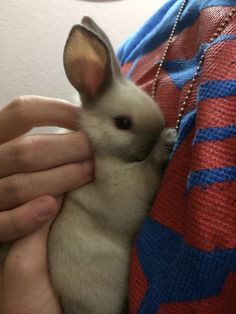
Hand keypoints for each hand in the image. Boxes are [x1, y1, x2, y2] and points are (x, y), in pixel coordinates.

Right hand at [0, 96, 93, 312]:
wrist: (3, 211)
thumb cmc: (19, 176)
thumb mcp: (20, 152)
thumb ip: (41, 141)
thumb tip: (82, 125)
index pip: (23, 112)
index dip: (57, 110)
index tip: (86, 119)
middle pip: (27, 151)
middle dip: (68, 149)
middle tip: (98, 151)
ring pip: (20, 186)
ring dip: (60, 180)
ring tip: (90, 173)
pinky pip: (2, 224)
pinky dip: (26, 217)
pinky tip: (52, 208)